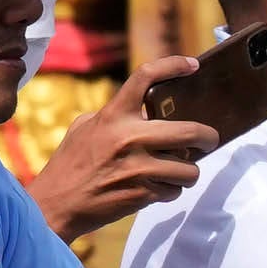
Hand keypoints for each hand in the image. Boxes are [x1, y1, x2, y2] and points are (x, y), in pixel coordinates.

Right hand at [24, 66, 220, 239]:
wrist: (57, 203)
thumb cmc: (72, 163)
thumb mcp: (85, 128)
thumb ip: (115, 116)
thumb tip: (145, 112)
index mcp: (113, 115)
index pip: (145, 77)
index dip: (173, 65)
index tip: (193, 65)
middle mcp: (129, 138)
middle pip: (190, 131)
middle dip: (208, 137)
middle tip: (209, 139)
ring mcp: (138, 168)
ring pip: (189, 168)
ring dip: (187, 171)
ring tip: (176, 171)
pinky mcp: (142, 194)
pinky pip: (175, 190)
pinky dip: (170, 190)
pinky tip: (155, 188)